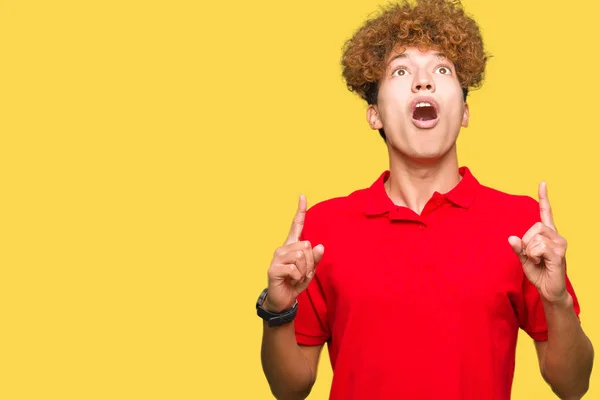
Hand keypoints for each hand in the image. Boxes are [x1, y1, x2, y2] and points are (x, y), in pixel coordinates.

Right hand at [263, 195, 324, 312]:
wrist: (283, 300)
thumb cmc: (295, 282)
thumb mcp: (309, 270)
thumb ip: (315, 258)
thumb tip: (320, 247)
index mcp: (292, 246)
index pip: (297, 225)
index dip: (300, 211)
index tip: (302, 196)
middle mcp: (283, 248)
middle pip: (307, 245)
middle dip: (311, 262)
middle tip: (304, 273)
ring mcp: (277, 257)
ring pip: (302, 256)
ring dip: (305, 271)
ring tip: (297, 277)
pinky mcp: (273, 268)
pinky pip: (295, 269)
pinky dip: (298, 278)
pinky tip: (291, 281)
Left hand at [508, 182, 568, 303]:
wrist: (549, 290)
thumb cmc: (538, 272)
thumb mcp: (523, 258)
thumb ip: (518, 247)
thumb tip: (511, 238)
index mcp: (548, 235)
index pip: (546, 212)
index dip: (544, 198)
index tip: (542, 183)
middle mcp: (556, 236)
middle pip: (535, 226)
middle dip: (526, 241)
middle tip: (530, 255)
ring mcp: (560, 244)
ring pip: (535, 238)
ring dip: (529, 251)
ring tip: (536, 260)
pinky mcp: (559, 254)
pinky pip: (538, 248)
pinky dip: (533, 256)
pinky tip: (539, 262)